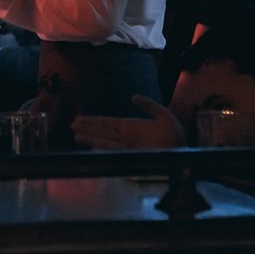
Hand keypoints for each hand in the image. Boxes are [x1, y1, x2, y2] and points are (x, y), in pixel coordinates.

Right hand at [70, 95, 184, 149]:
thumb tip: (132, 97)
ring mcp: (127, 148)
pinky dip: (101, 148)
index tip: (80, 118)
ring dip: (89, 138)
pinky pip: (112, 151)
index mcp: (131, 126)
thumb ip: (149, 105)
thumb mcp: (164, 116)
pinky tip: (90, 146)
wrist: (183, 154)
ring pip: (103, 141)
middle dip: (87, 128)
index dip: (93, 120)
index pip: (107, 122)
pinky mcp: (131, 157)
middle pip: (102, 131)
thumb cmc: (176, 137)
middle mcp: (125, 137)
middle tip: (71, 124)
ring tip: (75, 134)